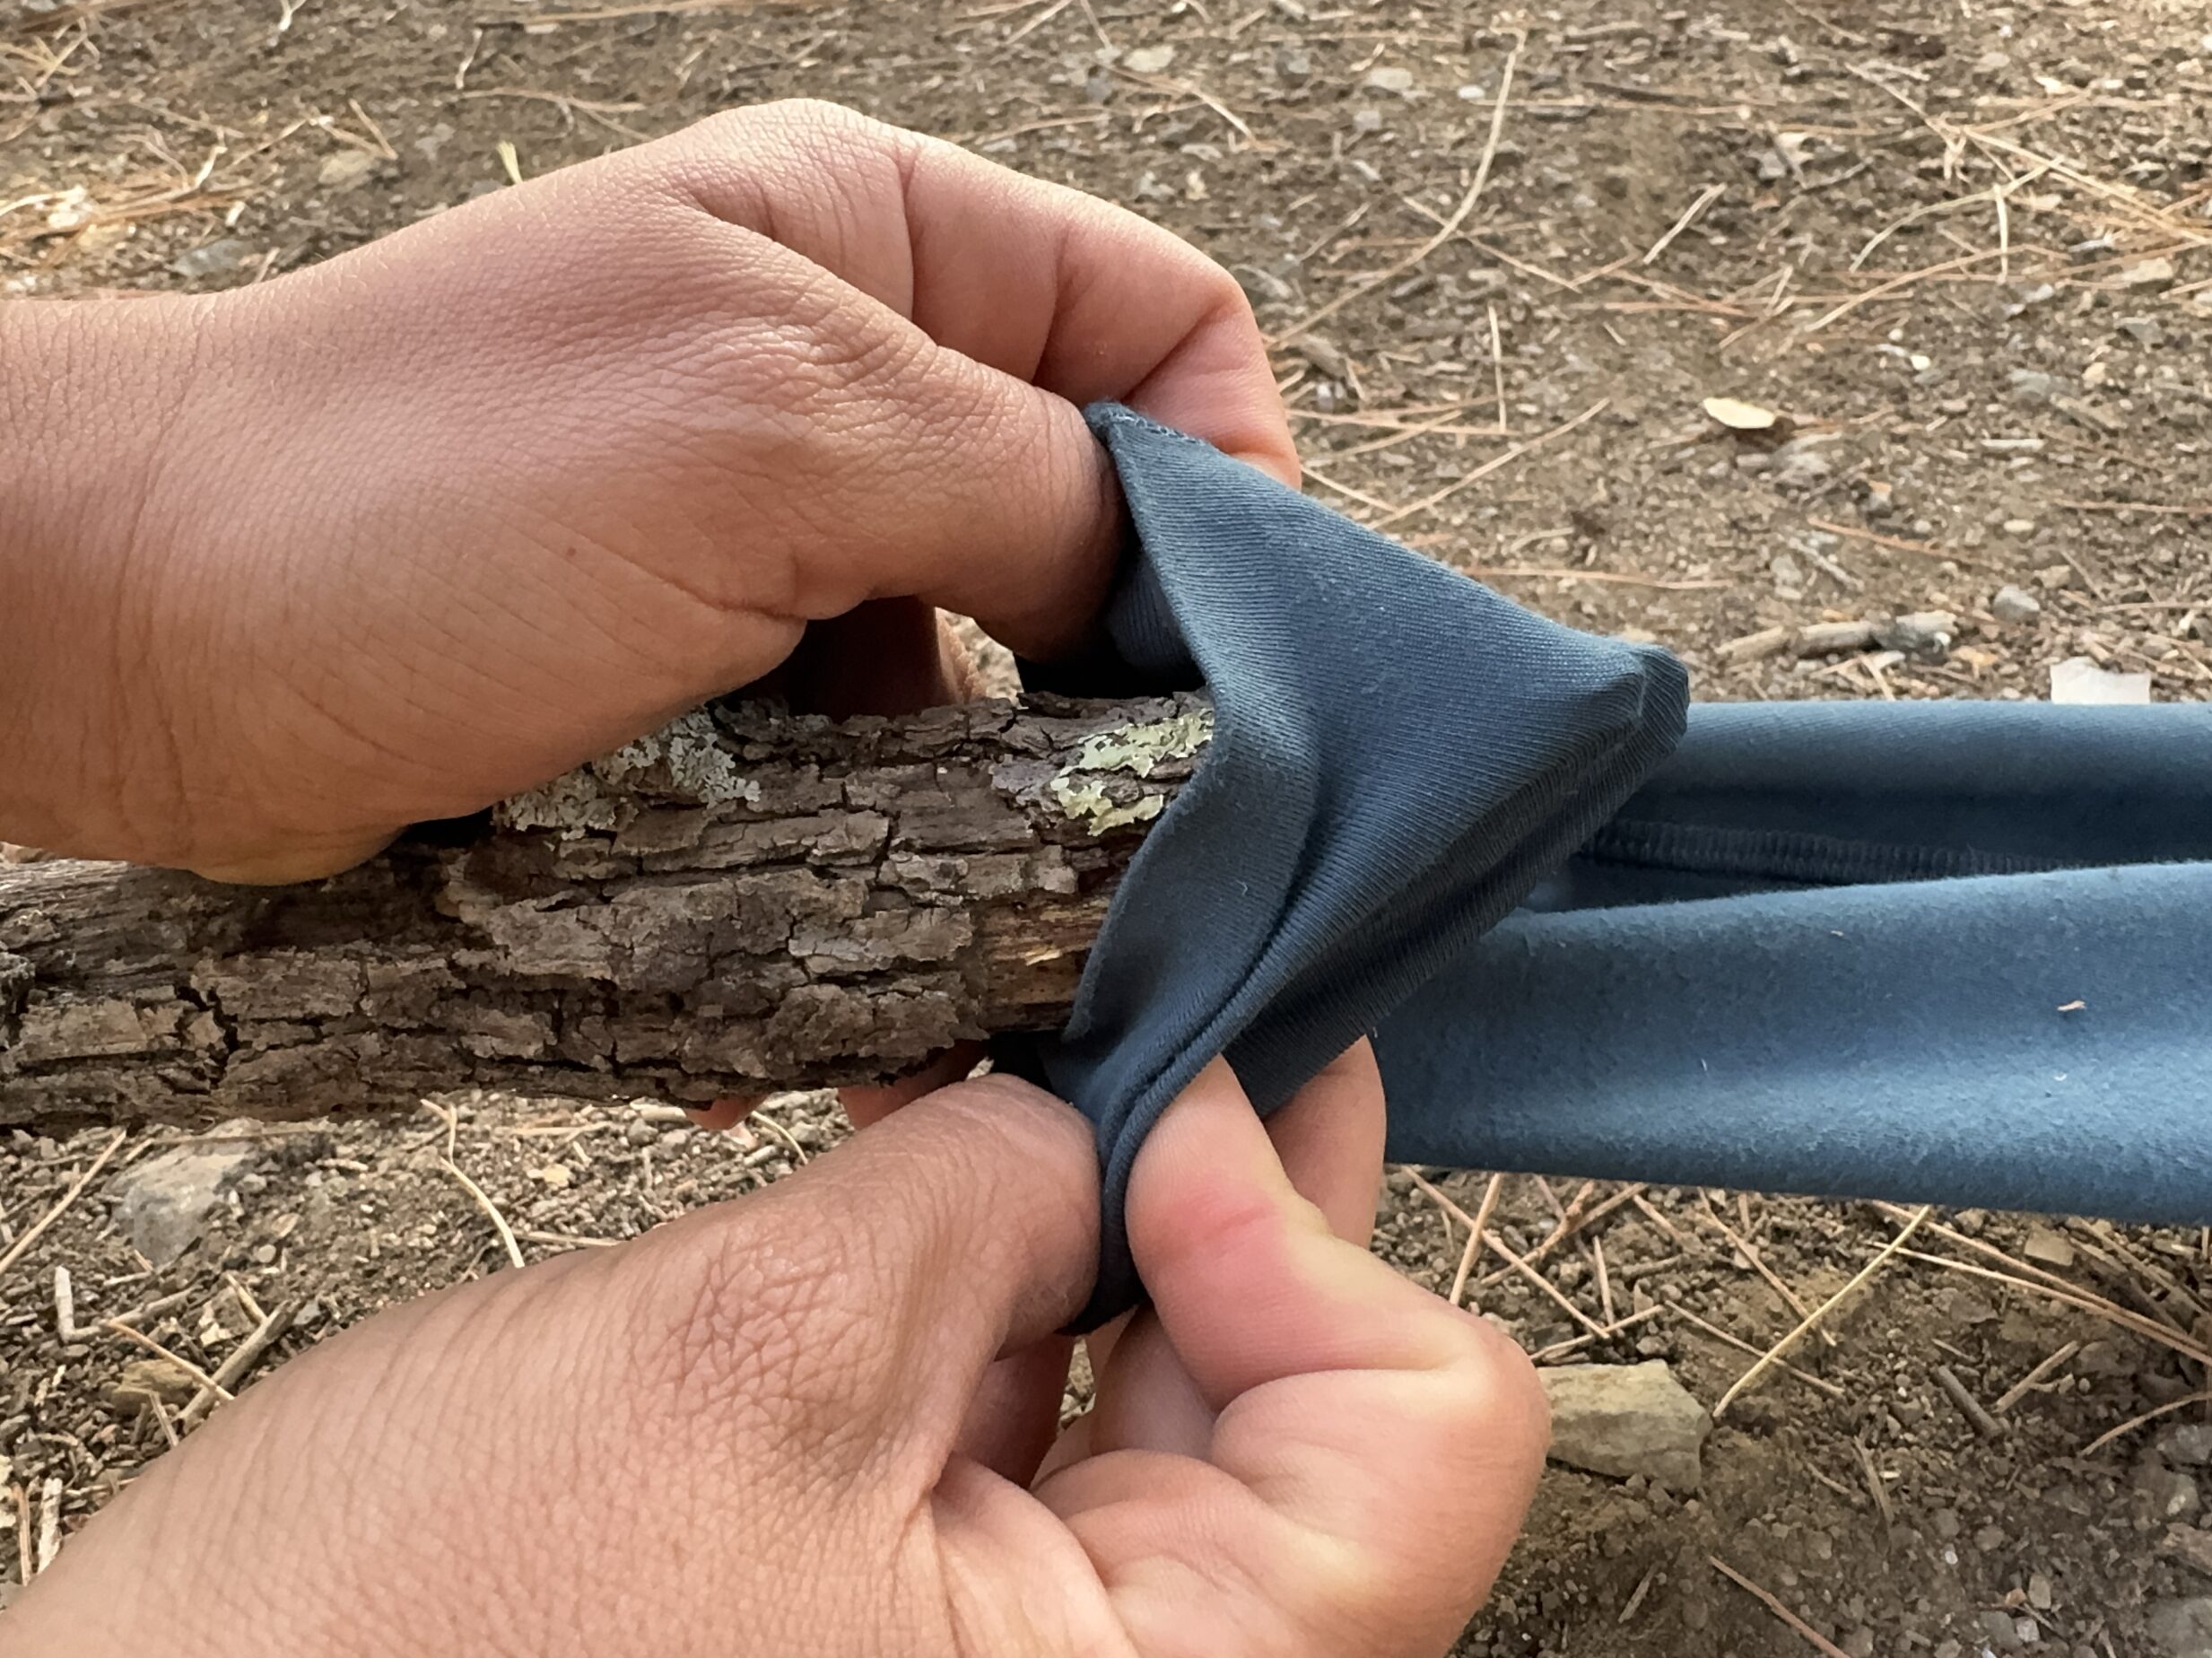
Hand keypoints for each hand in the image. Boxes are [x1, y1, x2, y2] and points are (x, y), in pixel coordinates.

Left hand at [0, 101, 1294, 878]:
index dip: (1237, 489)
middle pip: (1096, 524)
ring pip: (990, 676)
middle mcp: (850, 376)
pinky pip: (867, 770)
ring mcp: (781, 533)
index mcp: (883, 242)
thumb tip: (1188, 603)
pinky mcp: (718, 677)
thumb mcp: (769, 435)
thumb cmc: (416, 490)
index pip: (1172, 333)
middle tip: (1121, 847)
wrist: (135, 639)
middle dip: (1120, 688)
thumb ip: (1019, 486)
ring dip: (990, 819)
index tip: (1229, 666)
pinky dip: (871, 869)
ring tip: (967, 952)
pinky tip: (831, 980)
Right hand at [6, 1046, 1544, 1657]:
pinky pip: (1031, 1421)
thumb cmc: (420, 1636)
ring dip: (1109, 1212)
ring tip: (1029, 1058)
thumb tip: (1108, 1111)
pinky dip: (1008, 1272)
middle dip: (1228, 1183)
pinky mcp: (908, 1612)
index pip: (1418, 1440)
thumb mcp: (748, 1357)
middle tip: (1172, 991)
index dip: (1313, 1235)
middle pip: (1305, 1402)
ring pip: (1164, 1396)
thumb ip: (978, 1201)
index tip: (1178, 1100)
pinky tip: (933, 1152)